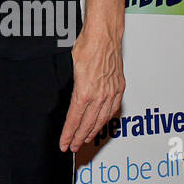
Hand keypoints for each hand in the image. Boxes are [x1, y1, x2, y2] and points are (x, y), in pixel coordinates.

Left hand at [58, 29, 124, 151]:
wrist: (104, 37)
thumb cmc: (86, 47)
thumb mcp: (71, 68)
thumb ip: (73, 88)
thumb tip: (71, 101)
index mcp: (85, 92)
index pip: (74, 119)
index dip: (69, 134)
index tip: (64, 143)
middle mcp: (100, 95)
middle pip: (88, 124)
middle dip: (78, 137)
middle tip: (72, 147)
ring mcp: (111, 93)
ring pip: (101, 119)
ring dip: (92, 132)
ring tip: (84, 140)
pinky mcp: (119, 88)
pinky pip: (112, 109)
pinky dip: (105, 119)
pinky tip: (100, 123)